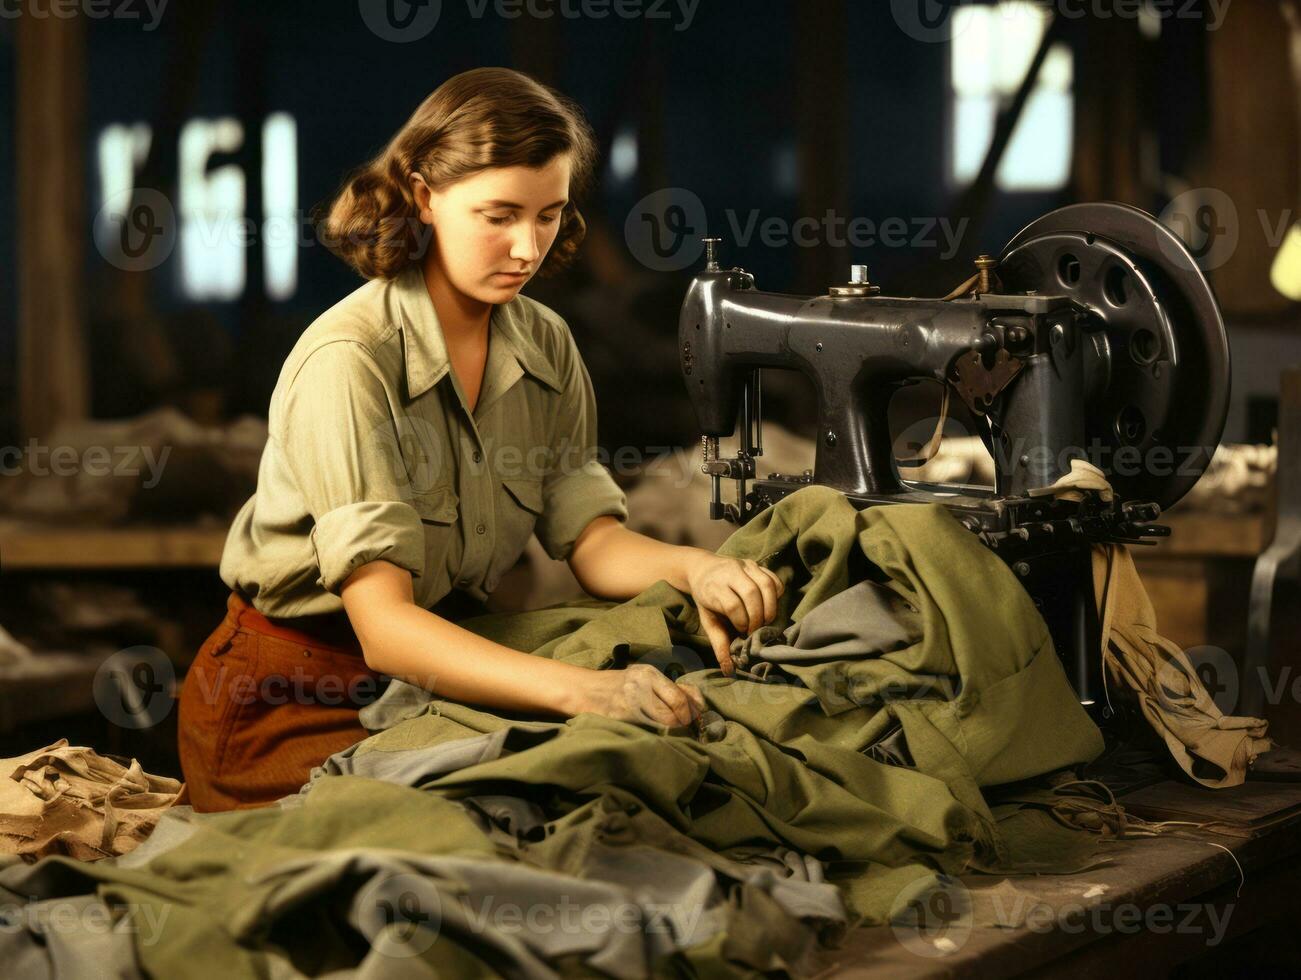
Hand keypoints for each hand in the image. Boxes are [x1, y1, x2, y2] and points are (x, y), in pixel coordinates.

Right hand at [571, 664, 705, 727]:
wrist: (580, 690)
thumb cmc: (614, 688)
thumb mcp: (640, 679)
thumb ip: (665, 689)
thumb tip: (696, 704)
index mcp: (650, 673)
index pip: (684, 694)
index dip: (696, 712)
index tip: (699, 723)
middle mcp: (642, 683)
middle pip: (678, 708)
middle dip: (687, 725)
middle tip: (690, 736)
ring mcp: (630, 700)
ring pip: (665, 722)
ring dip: (674, 734)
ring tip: (675, 740)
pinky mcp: (620, 716)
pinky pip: (647, 731)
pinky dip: (656, 738)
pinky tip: (656, 741)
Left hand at [685, 555, 783, 676]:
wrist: (702, 569)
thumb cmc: (706, 600)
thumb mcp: (707, 620)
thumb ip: (719, 643)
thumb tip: (729, 670)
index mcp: (713, 587)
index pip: (732, 605)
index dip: (742, 622)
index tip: (742, 632)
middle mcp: (729, 572)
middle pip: (751, 592)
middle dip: (758, 615)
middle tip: (757, 629)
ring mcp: (744, 565)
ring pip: (765, 584)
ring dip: (771, 606)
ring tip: (766, 621)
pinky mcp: (756, 564)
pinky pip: (773, 579)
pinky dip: (776, 594)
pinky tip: (770, 605)